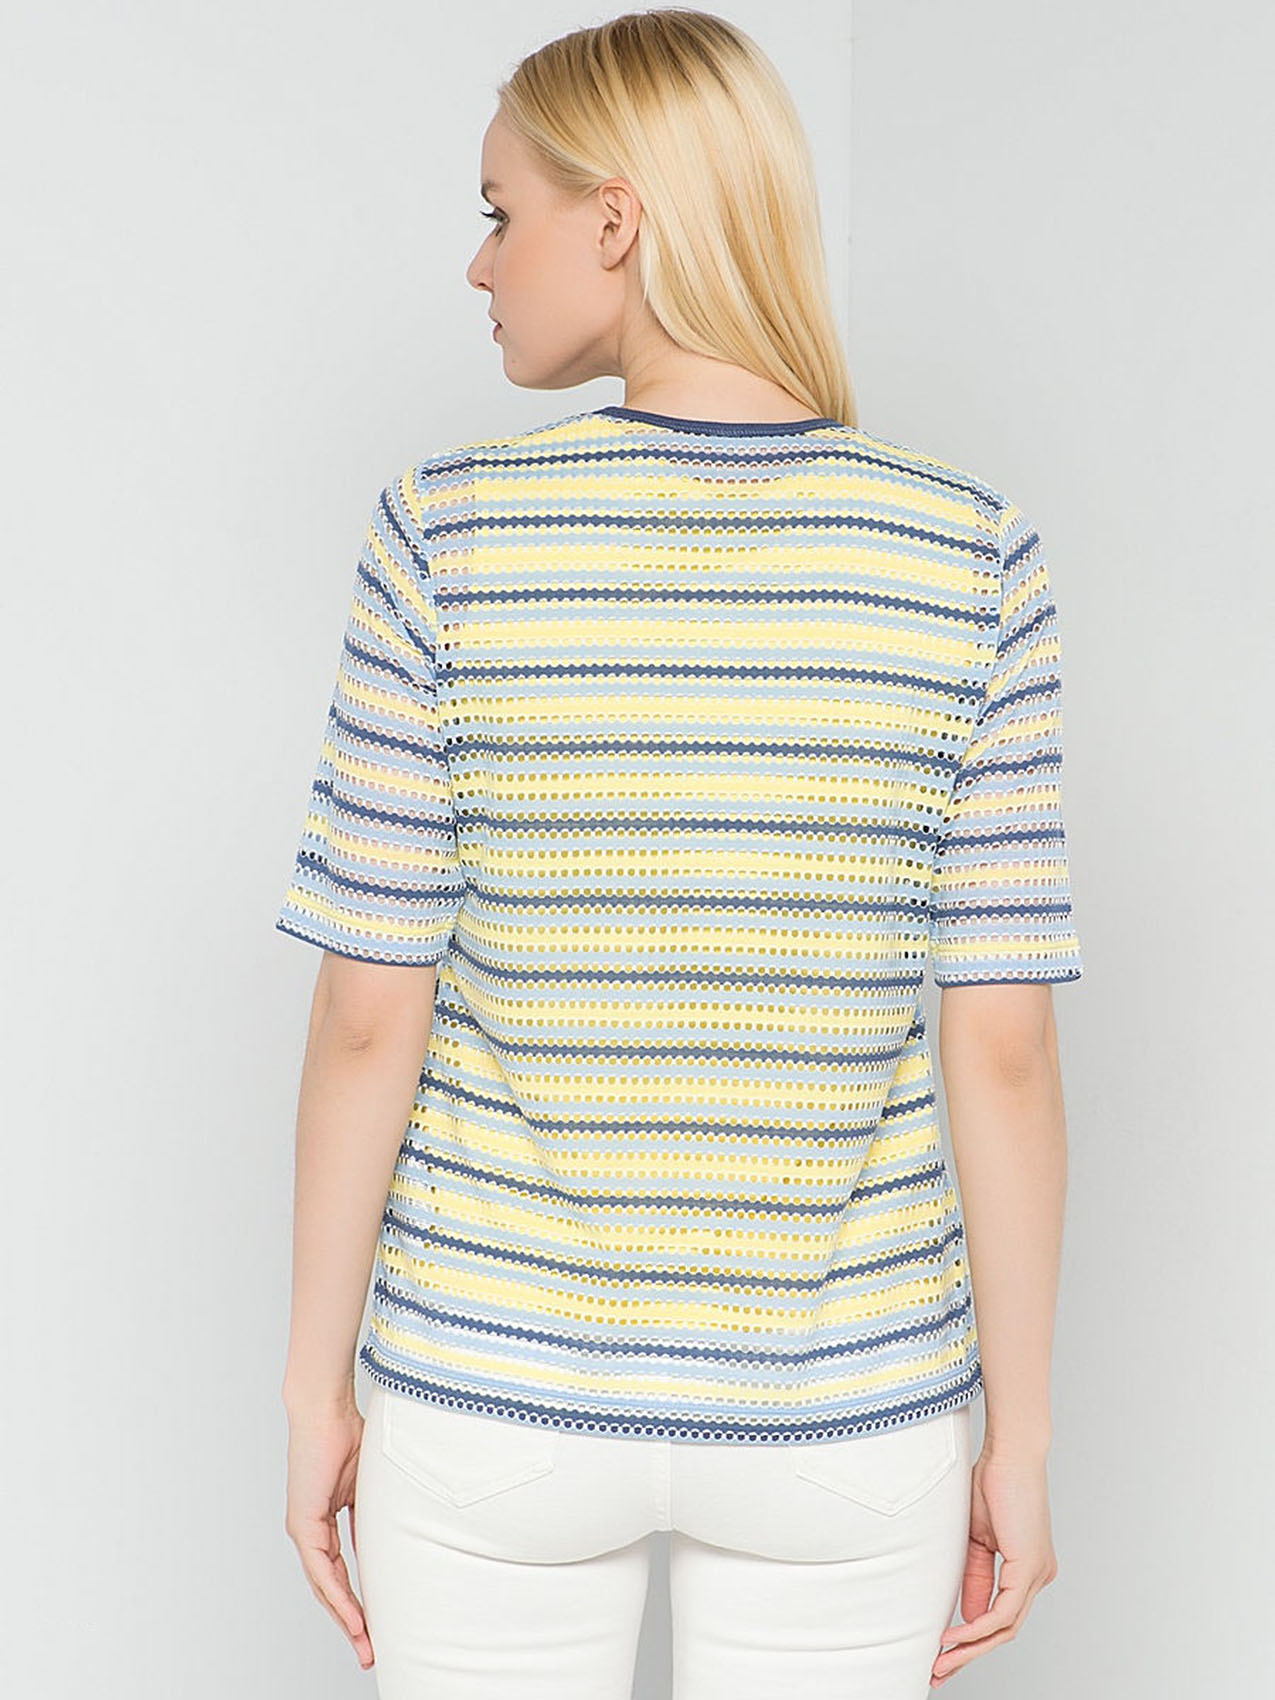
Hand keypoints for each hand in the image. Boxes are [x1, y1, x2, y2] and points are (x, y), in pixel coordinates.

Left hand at [283, 1386, 373, 1670]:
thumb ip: (371, 1519)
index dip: (357, 1601)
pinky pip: (322, 1570)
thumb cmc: (347, 1434)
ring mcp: (303, 1530)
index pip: (340, 1573)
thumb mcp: (368, 1488)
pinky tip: (354, 1616)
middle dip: (351, 1623)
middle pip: (329, 1589)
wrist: (325, 1409)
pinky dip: (339, 1596)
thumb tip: (389, 1546)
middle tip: (370, 1651)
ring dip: (345, 1618)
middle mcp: (309, 1531)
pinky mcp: (302, 1524)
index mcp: (323, 1522)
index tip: (376, 1626)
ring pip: (324, 1587)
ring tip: (365, 1644)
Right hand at [930, 1448, 1058, 1686]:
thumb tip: (967, 1613)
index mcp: (1028, 1568)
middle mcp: (1038, 1576)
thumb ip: (975, 1576)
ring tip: (942, 1660)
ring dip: (970, 1648)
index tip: (943, 1652)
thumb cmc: (993, 1481)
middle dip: (969, 1654)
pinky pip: (1004, 1613)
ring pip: (1005, 1628)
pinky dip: (978, 1628)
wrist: (1010, 1453)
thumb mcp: (977, 1538)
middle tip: (940, 1671)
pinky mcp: (1030, 1568)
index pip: (1000, 1615)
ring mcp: (1037, 1574)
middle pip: (1004, 1630)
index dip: (971, 1638)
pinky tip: (955, 1636)